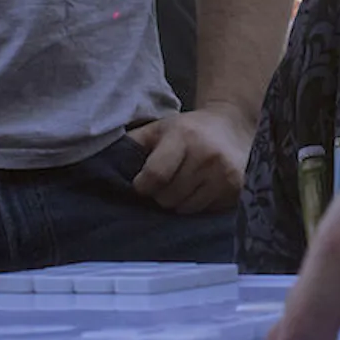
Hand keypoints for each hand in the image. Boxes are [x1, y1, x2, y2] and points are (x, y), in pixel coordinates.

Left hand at [128, 103, 253, 213]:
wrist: (232, 126)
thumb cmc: (188, 129)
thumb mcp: (159, 129)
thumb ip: (132, 144)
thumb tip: (102, 164)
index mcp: (184, 137)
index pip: (155, 176)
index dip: (142, 185)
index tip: (142, 183)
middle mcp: (207, 156)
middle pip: (168, 198)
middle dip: (160, 194)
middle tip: (166, 181)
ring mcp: (225, 174)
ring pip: (185, 210)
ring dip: (178, 202)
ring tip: (183, 184)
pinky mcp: (236, 190)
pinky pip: (204, 213)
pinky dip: (197, 205)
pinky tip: (200, 188)